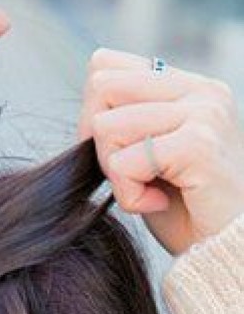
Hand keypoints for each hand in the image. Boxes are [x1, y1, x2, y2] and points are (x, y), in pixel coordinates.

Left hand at [76, 47, 243, 255]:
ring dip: (115, 175)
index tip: (117, 153)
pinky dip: (129, 195)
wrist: (224, 248)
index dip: (92, 113)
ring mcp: (203, 113)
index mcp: (188, 85)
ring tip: (148, 191)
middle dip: (98, 142)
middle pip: (101, 87)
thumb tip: (89, 101)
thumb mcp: (150, 153)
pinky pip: (123, 162)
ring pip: (106, 127)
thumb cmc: (185, 209)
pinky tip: (156, 203)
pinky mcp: (198, 145)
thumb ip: (127, 119)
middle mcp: (200, 90)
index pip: (105, 65)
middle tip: (128, 175)